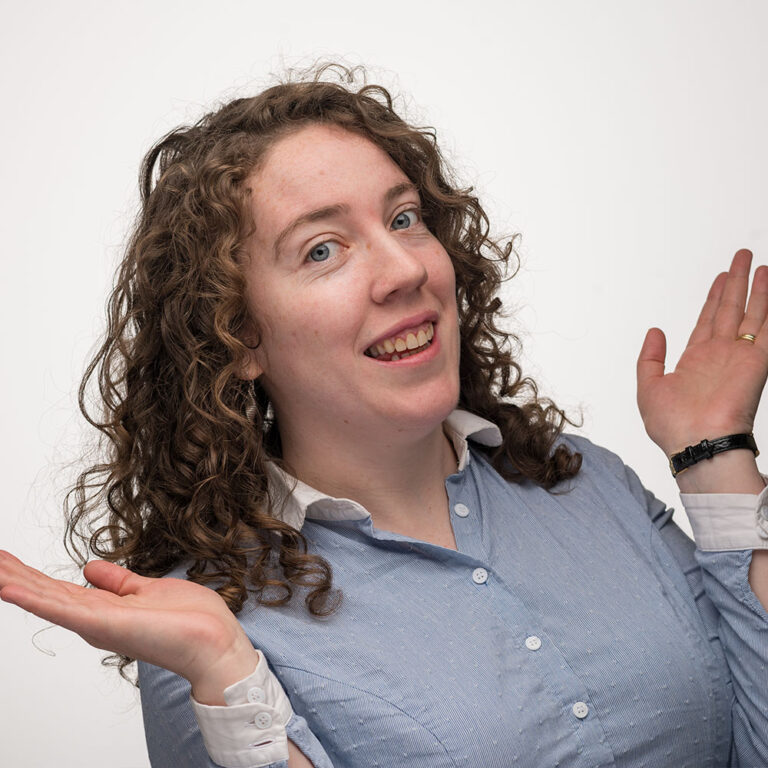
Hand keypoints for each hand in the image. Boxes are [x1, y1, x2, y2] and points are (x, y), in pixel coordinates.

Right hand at [0, 551, 257, 703]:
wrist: (213, 641)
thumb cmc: (189, 620)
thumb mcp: (146, 589)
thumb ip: (117, 581)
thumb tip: (90, 567)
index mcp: (103, 608)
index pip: (57, 588)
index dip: (29, 574)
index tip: (4, 559)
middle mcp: (94, 618)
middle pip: (44, 592)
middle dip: (14, 575)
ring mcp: (97, 622)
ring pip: (45, 598)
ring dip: (14, 582)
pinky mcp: (105, 624)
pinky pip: (63, 609)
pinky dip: (34, 598)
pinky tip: (9, 587)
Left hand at [637, 249, 767, 458]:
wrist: (696, 443)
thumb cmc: (672, 426)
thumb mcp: (648, 387)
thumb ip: (650, 358)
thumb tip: (655, 331)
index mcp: (695, 360)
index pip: (707, 320)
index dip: (714, 297)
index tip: (721, 277)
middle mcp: (719, 355)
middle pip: (730, 309)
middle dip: (736, 283)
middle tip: (742, 256)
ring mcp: (739, 357)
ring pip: (751, 314)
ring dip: (756, 289)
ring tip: (759, 265)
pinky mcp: (756, 363)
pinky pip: (767, 331)